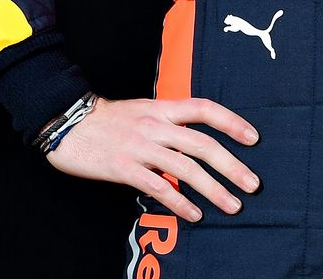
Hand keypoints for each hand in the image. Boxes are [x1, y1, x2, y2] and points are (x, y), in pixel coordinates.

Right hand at [45, 96, 260, 222]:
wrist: (68, 123)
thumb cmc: (107, 119)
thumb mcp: (143, 110)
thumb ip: (168, 122)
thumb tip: (196, 139)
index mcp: (162, 108)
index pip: (204, 109)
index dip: (231, 122)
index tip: (254, 138)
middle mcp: (156, 125)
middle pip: (202, 144)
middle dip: (232, 165)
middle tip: (253, 184)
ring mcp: (141, 147)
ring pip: (186, 168)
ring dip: (213, 189)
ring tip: (232, 205)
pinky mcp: (124, 168)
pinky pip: (158, 187)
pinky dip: (179, 202)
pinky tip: (194, 214)